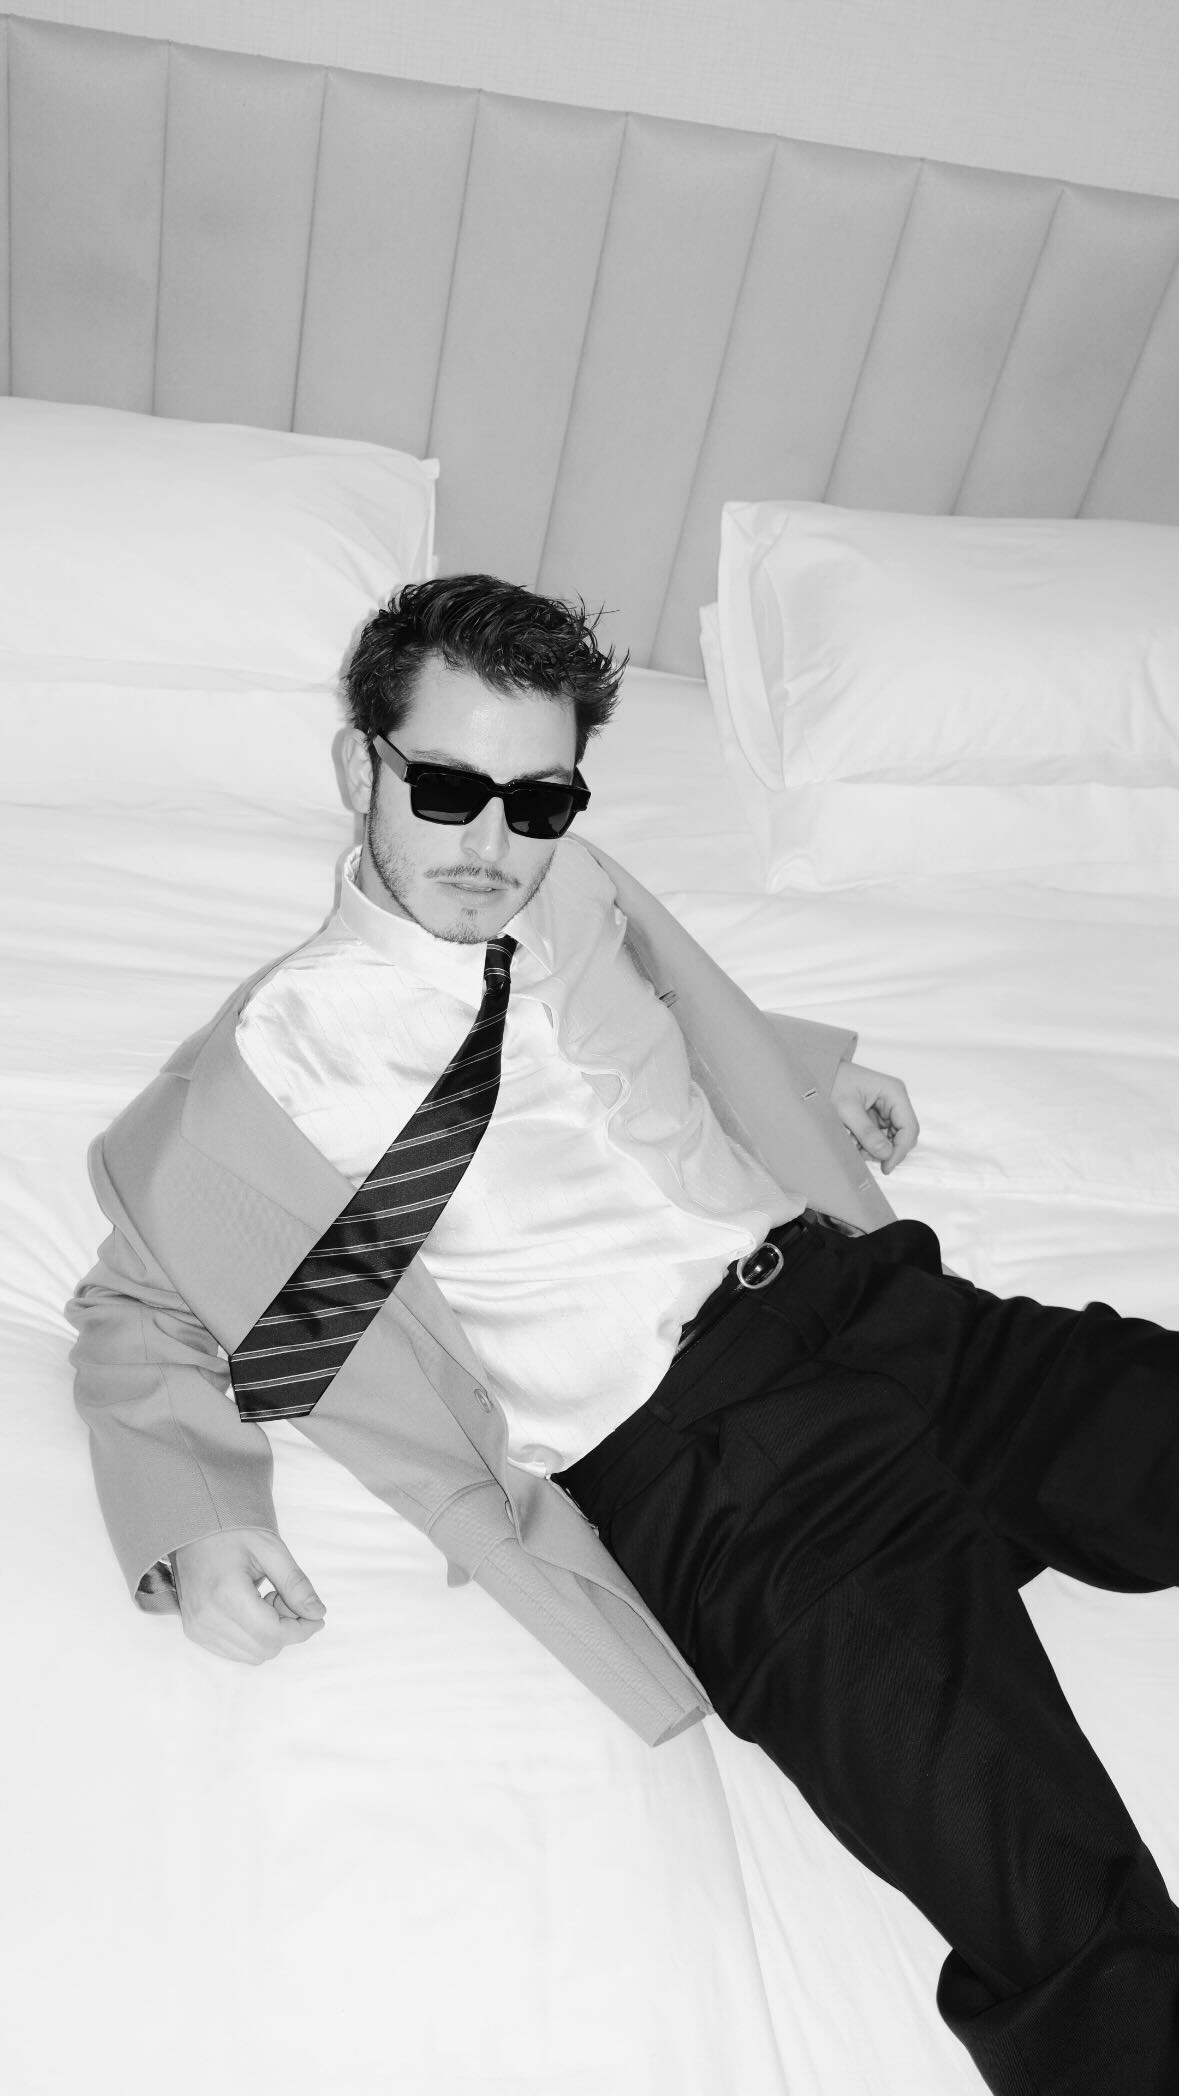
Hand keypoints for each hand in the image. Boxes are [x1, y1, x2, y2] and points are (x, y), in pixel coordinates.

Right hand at [169, 1526, 325, 1664]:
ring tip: (265, 1601)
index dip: (302, 1630)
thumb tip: (318, 1614)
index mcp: (227, 1595)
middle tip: (284, 1598)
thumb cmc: (232, 1532)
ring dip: (268, 1635)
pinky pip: (233, 1652)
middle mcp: (208, 1618)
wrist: (193, 1527)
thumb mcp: (271, 1549)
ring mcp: (198, 1628)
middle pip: (264, 1649)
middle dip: (285, 1629)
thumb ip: (296, 1584)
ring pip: (250, 1655)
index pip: (273, 1635)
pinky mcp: (194, 1631)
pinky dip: (251, 1639)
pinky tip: (251, 1611)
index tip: (315, 1617)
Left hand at [830, 1060, 918, 1175]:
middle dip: (885, 1149)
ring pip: (891, 1138)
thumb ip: (866, 1132)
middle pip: (903, 1134)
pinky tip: (853, 1139)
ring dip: (874, 1147)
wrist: (817, 1072)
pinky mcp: (877, 1113)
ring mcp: (887, 1107)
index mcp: (894, 1092)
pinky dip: (868, 1142)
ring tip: (854, 1144)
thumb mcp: (846, 1109)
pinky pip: (880, 1135)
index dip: (900, 1150)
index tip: (886, 1167)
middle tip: (864, 1155)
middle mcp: (895, 1099)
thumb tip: (886, 1154)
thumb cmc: (831, 1082)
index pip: (909, 1127)